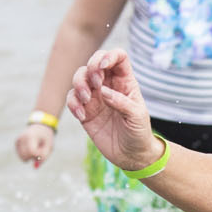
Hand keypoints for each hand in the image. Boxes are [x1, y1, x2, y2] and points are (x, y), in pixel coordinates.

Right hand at [15, 122, 55, 166]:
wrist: (41, 126)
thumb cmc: (46, 137)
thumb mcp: (49, 147)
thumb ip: (43, 157)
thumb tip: (35, 167)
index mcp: (31, 136)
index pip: (32, 152)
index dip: (38, 156)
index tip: (43, 152)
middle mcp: (22, 138)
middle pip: (26, 156)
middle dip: (34, 157)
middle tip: (40, 150)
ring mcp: (18, 140)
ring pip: (22, 157)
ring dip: (30, 157)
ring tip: (36, 149)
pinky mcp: (16, 143)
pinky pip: (21, 155)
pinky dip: (27, 155)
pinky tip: (31, 148)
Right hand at [66, 49, 158, 170]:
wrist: (130, 155)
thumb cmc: (139, 132)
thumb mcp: (137, 117)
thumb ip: (121, 102)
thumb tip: (102, 91)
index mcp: (125, 82)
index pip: (118, 57)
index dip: (109, 56)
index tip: (104, 67)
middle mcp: (108, 85)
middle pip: (94, 63)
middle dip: (90, 68)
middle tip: (95, 85)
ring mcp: (95, 97)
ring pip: (79, 78)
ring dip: (79, 85)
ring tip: (86, 101)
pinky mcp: (84, 110)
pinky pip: (72, 99)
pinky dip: (73, 104)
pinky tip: (82, 116)